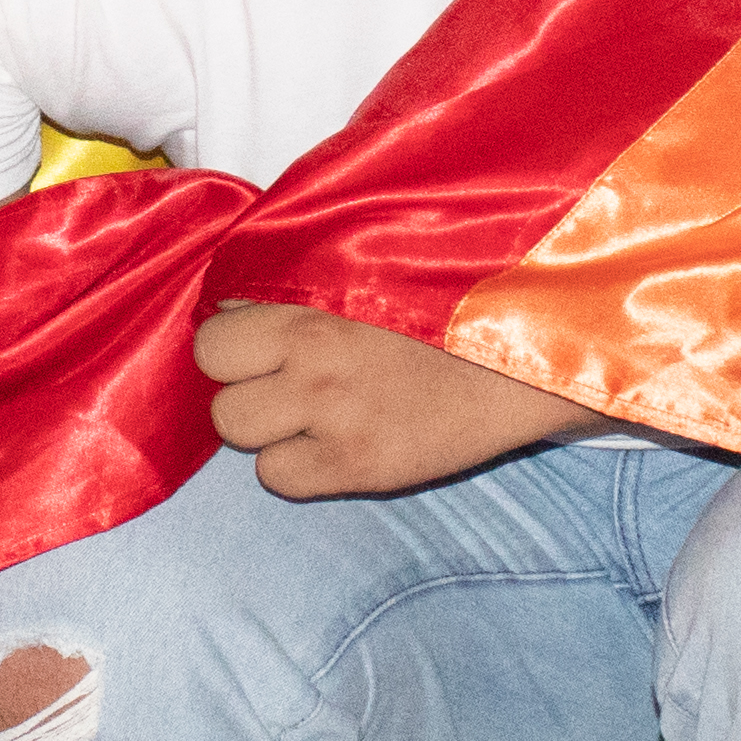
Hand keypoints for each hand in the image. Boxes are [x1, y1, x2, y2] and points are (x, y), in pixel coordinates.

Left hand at [195, 300, 580, 497]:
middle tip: (280, 373)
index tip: (266, 334)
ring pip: (232, 422)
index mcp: (316, 293)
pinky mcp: (356, 464)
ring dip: (262, 419)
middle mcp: (313, 348)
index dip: (237, 325)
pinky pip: (275, 476)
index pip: (219, 309)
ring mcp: (330, 410)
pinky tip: (331, 446)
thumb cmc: (453, 306)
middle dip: (239, 368)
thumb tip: (244, 290)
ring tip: (306, 411)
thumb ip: (311, 271)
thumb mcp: (375, 264)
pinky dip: (295, 466)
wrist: (528, 361)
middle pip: (211, 362)